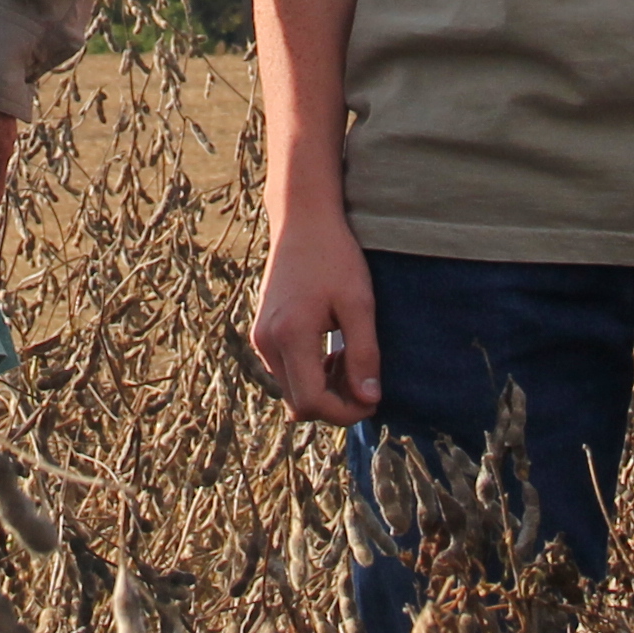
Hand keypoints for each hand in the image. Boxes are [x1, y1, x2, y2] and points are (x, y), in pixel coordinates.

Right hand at [246, 202, 379, 422]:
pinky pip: (285, 372)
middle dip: (336, 403)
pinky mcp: (261, 332)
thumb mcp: (359, 303)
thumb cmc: (334, 256)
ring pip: (292, 390)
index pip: (312, 402)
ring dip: (323, 388)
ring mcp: (260, 338)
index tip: (373, 399)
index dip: (346, 412)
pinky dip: (310, 374)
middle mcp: (267, 342)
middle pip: (300, 403)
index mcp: (290, 335)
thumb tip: (369, 399)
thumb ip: (364, 353)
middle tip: (365, 379)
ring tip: (350, 359)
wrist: (301, 220)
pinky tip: (332, 350)